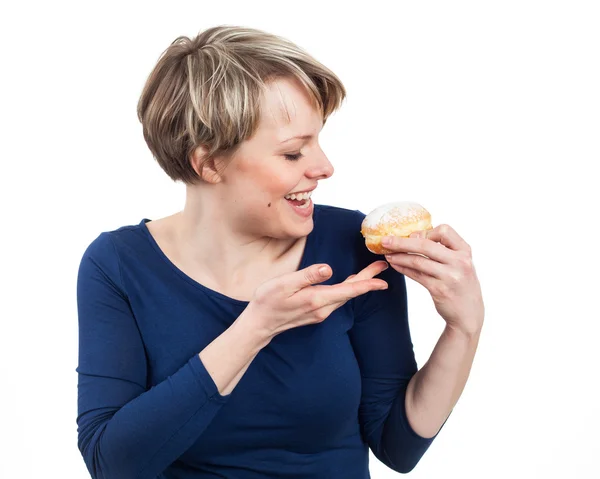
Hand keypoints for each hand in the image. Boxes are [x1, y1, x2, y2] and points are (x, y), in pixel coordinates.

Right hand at [246, 261, 389, 338]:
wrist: (259, 324)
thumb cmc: (268, 301)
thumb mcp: (284, 284)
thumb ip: (307, 276)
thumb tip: (329, 269)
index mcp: (317, 299)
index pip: (349, 290)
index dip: (368, 283)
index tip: (384, 278)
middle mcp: (323, 308)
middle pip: (351, 292)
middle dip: (368, 279)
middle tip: (383, 266)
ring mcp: (320, 312)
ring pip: (345, 296)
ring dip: (359, 284)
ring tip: (371, 272)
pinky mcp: (316, 313)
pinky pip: (338, 300)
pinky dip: (348, 290)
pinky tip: (351, 284)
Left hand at [382, 224, 483, 335]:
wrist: (469, 314)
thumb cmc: (461, 285)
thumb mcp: (460, 264)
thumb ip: (444, 250)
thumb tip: (414, 236)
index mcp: (465, 251)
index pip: (444, 231)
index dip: (426, 232)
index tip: (413, 236)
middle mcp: (459, 262)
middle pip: (425, 245)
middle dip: (401, 242)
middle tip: (385, 240)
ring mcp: (450, 276)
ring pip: (417, 260)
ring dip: (399, 256)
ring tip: (387, 254)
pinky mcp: (439, 290)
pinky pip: (416, 275)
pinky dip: (403, 268)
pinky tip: (395, 265)